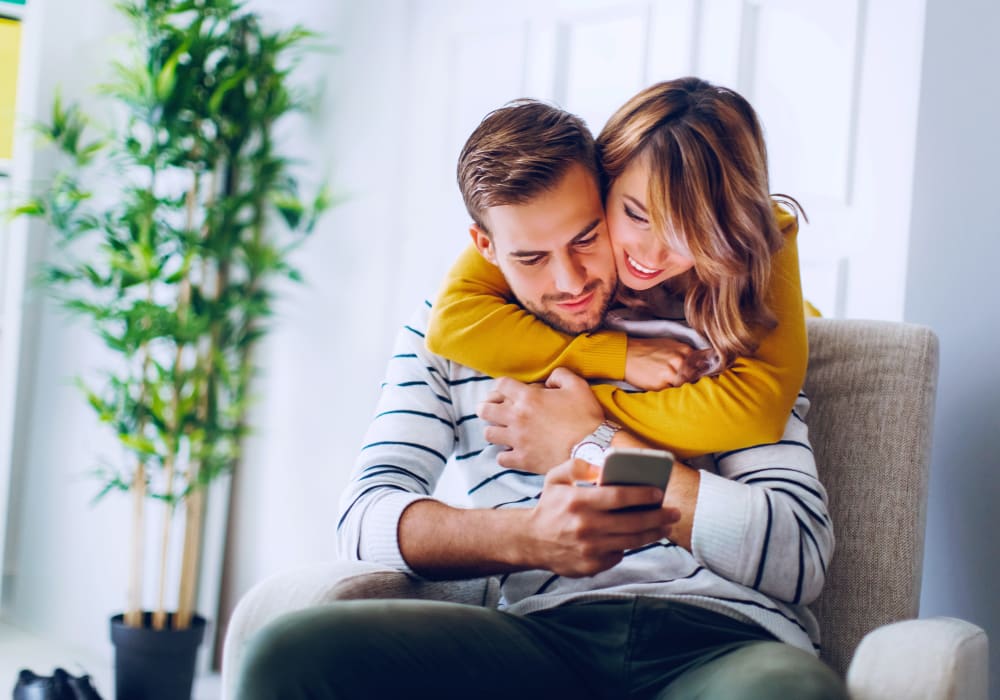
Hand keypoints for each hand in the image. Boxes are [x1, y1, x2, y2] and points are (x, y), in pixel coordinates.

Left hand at [478, 368, 603, 471]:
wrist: (591, 449)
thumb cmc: (585, 417)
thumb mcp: (578, 386)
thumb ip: (560, 375)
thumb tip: (548, 380)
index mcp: (528, 397)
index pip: (501, 385)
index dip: (501, 386)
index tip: (505, 391)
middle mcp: (517, 418)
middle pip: (485, 409)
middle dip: (486, 407)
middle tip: (493, 410)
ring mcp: (517, 440)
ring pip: (488, 434)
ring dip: (494, 430)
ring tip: (502, 431)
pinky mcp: (522, 460)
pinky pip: (500, 458)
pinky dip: (504, 454)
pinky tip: (512, 452)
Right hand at [524, 458, 679, 576]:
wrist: (531, 541)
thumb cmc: (549, 506)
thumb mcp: (556, 478)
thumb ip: (578, 466)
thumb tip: (604, 468)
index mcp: (578, 501)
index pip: (618, 496)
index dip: (642, 494)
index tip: (659, 493)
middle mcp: (585, 526)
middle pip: (632, 522)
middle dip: (658, 517)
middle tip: (674, 513)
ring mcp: (589, 548)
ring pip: (631, 541)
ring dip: (653, 534)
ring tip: (665, 527)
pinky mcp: (591, 565)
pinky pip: (618, 554)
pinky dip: (629, 546)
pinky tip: (637, 538)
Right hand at [624, 337, 716, 390]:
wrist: (625, 354)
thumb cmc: (646, 349)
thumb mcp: (669, 344)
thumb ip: (686, 352)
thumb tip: (703, 359)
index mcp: (685, 351)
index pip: (705, 364)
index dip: (707, 371)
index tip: (709, 376)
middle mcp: (680, 361)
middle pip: (697, 378)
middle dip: (694, 381)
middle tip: (690, 384)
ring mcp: (671, 374)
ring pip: (685, 386)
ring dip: (683, 388)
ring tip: (673, 386)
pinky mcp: (661, 385)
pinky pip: (672, 392)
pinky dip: (671, 392)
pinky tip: (664, 387)